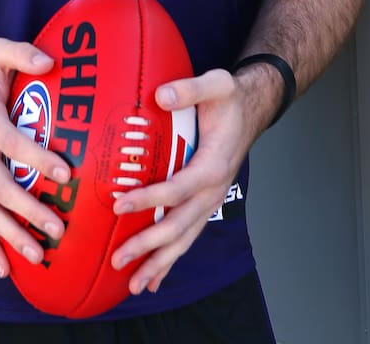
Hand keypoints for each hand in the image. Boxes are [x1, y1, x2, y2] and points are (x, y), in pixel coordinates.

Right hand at [0, 38, 71, 279]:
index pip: (12, 144)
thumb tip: (49, 61)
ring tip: (39, 256)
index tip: (65, 172)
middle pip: (0, 188)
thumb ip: (22, 52)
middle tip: (58, 228)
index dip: (37, 159)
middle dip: (29, 211)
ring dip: (11, 236)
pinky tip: (4, 269)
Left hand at [110, 68, 254, 295]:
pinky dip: (171, 259)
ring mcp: (210, 201)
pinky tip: (155, 278)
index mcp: (212, 165)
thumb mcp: (216, 83)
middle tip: (119, 258)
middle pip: (179, 226)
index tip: (119, 204)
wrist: (250, 110)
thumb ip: (190, 89)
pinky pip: (188, 236)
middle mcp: (212, 191)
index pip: (177, 189)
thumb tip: (161, 96)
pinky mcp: (205, 203)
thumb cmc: (229, 98)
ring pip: (184, 240)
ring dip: (160, 262)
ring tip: (135, 284)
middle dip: (149, 246)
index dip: (149, 199)